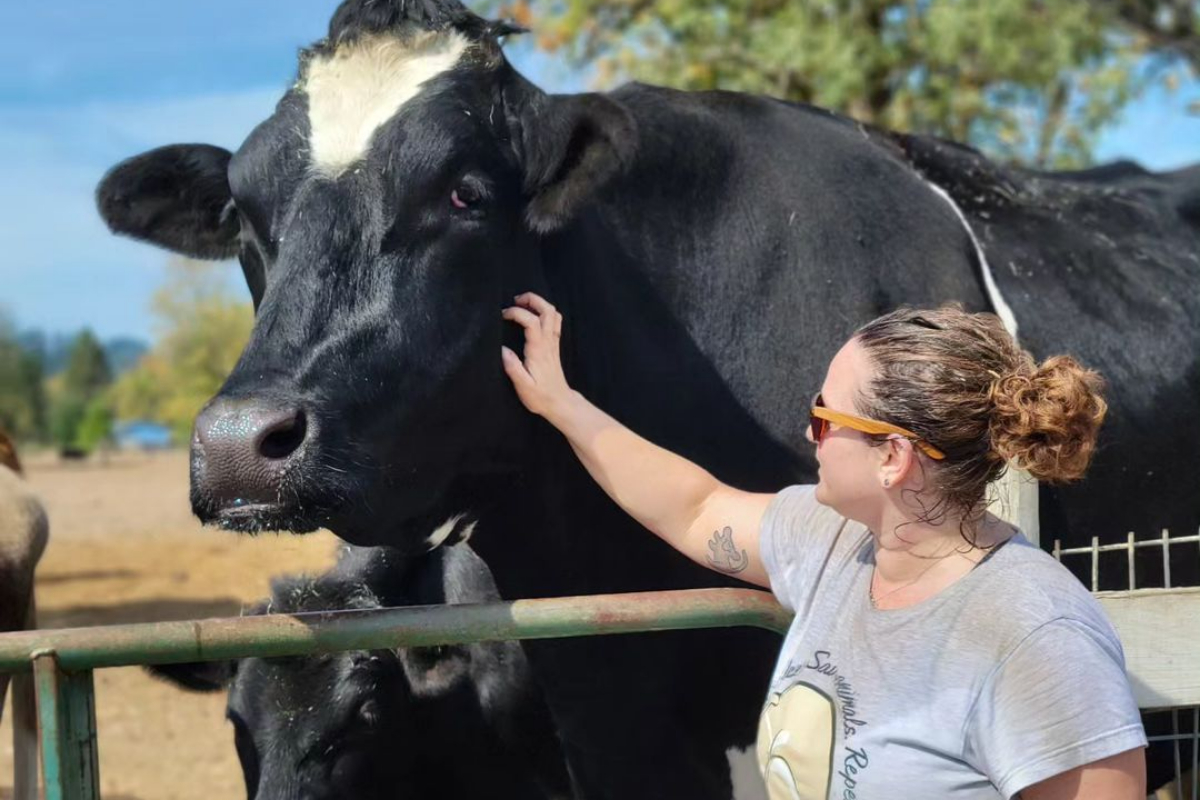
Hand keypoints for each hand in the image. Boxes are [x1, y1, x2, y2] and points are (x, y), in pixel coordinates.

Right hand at [501, 293, 574, 418]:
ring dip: (539, 304)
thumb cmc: (540, 396)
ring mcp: (554, 343)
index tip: (503, 315)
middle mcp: (548, 342)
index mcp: (538, 350)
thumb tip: (502, 349)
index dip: (517, 313)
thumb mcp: (523, 386)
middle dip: (532, 299)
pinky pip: (555, 322)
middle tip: (515, 301)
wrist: (560, 402)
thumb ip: (513, 367)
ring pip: (553, 314)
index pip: (531, 321)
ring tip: (522, 305)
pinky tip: (533, 316)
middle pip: (548, 310)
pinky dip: (545, 312)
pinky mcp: (555, 345)